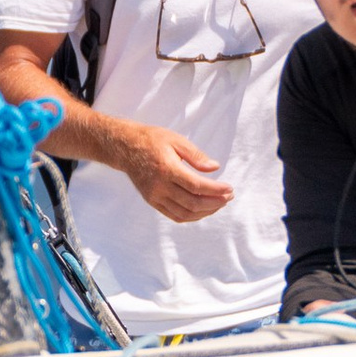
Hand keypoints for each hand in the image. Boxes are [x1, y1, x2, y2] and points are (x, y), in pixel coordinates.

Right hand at [111, 121, 232, 223]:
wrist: (125, 148)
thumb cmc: (153, 140)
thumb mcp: (176, 140)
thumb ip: (196, 155)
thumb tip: (215, 168)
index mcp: (167, 169)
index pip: (196, 186)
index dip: (216, 190)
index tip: (229, 189)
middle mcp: (159, 186)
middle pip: (193, 203)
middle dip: (215, 202)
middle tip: (229, 196)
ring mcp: (154, 197)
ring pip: (185, 213)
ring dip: (206, 212)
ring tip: (219, 203)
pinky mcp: (152, 201)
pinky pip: (175, 216)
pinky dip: (192, 216)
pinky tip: (204, 209)